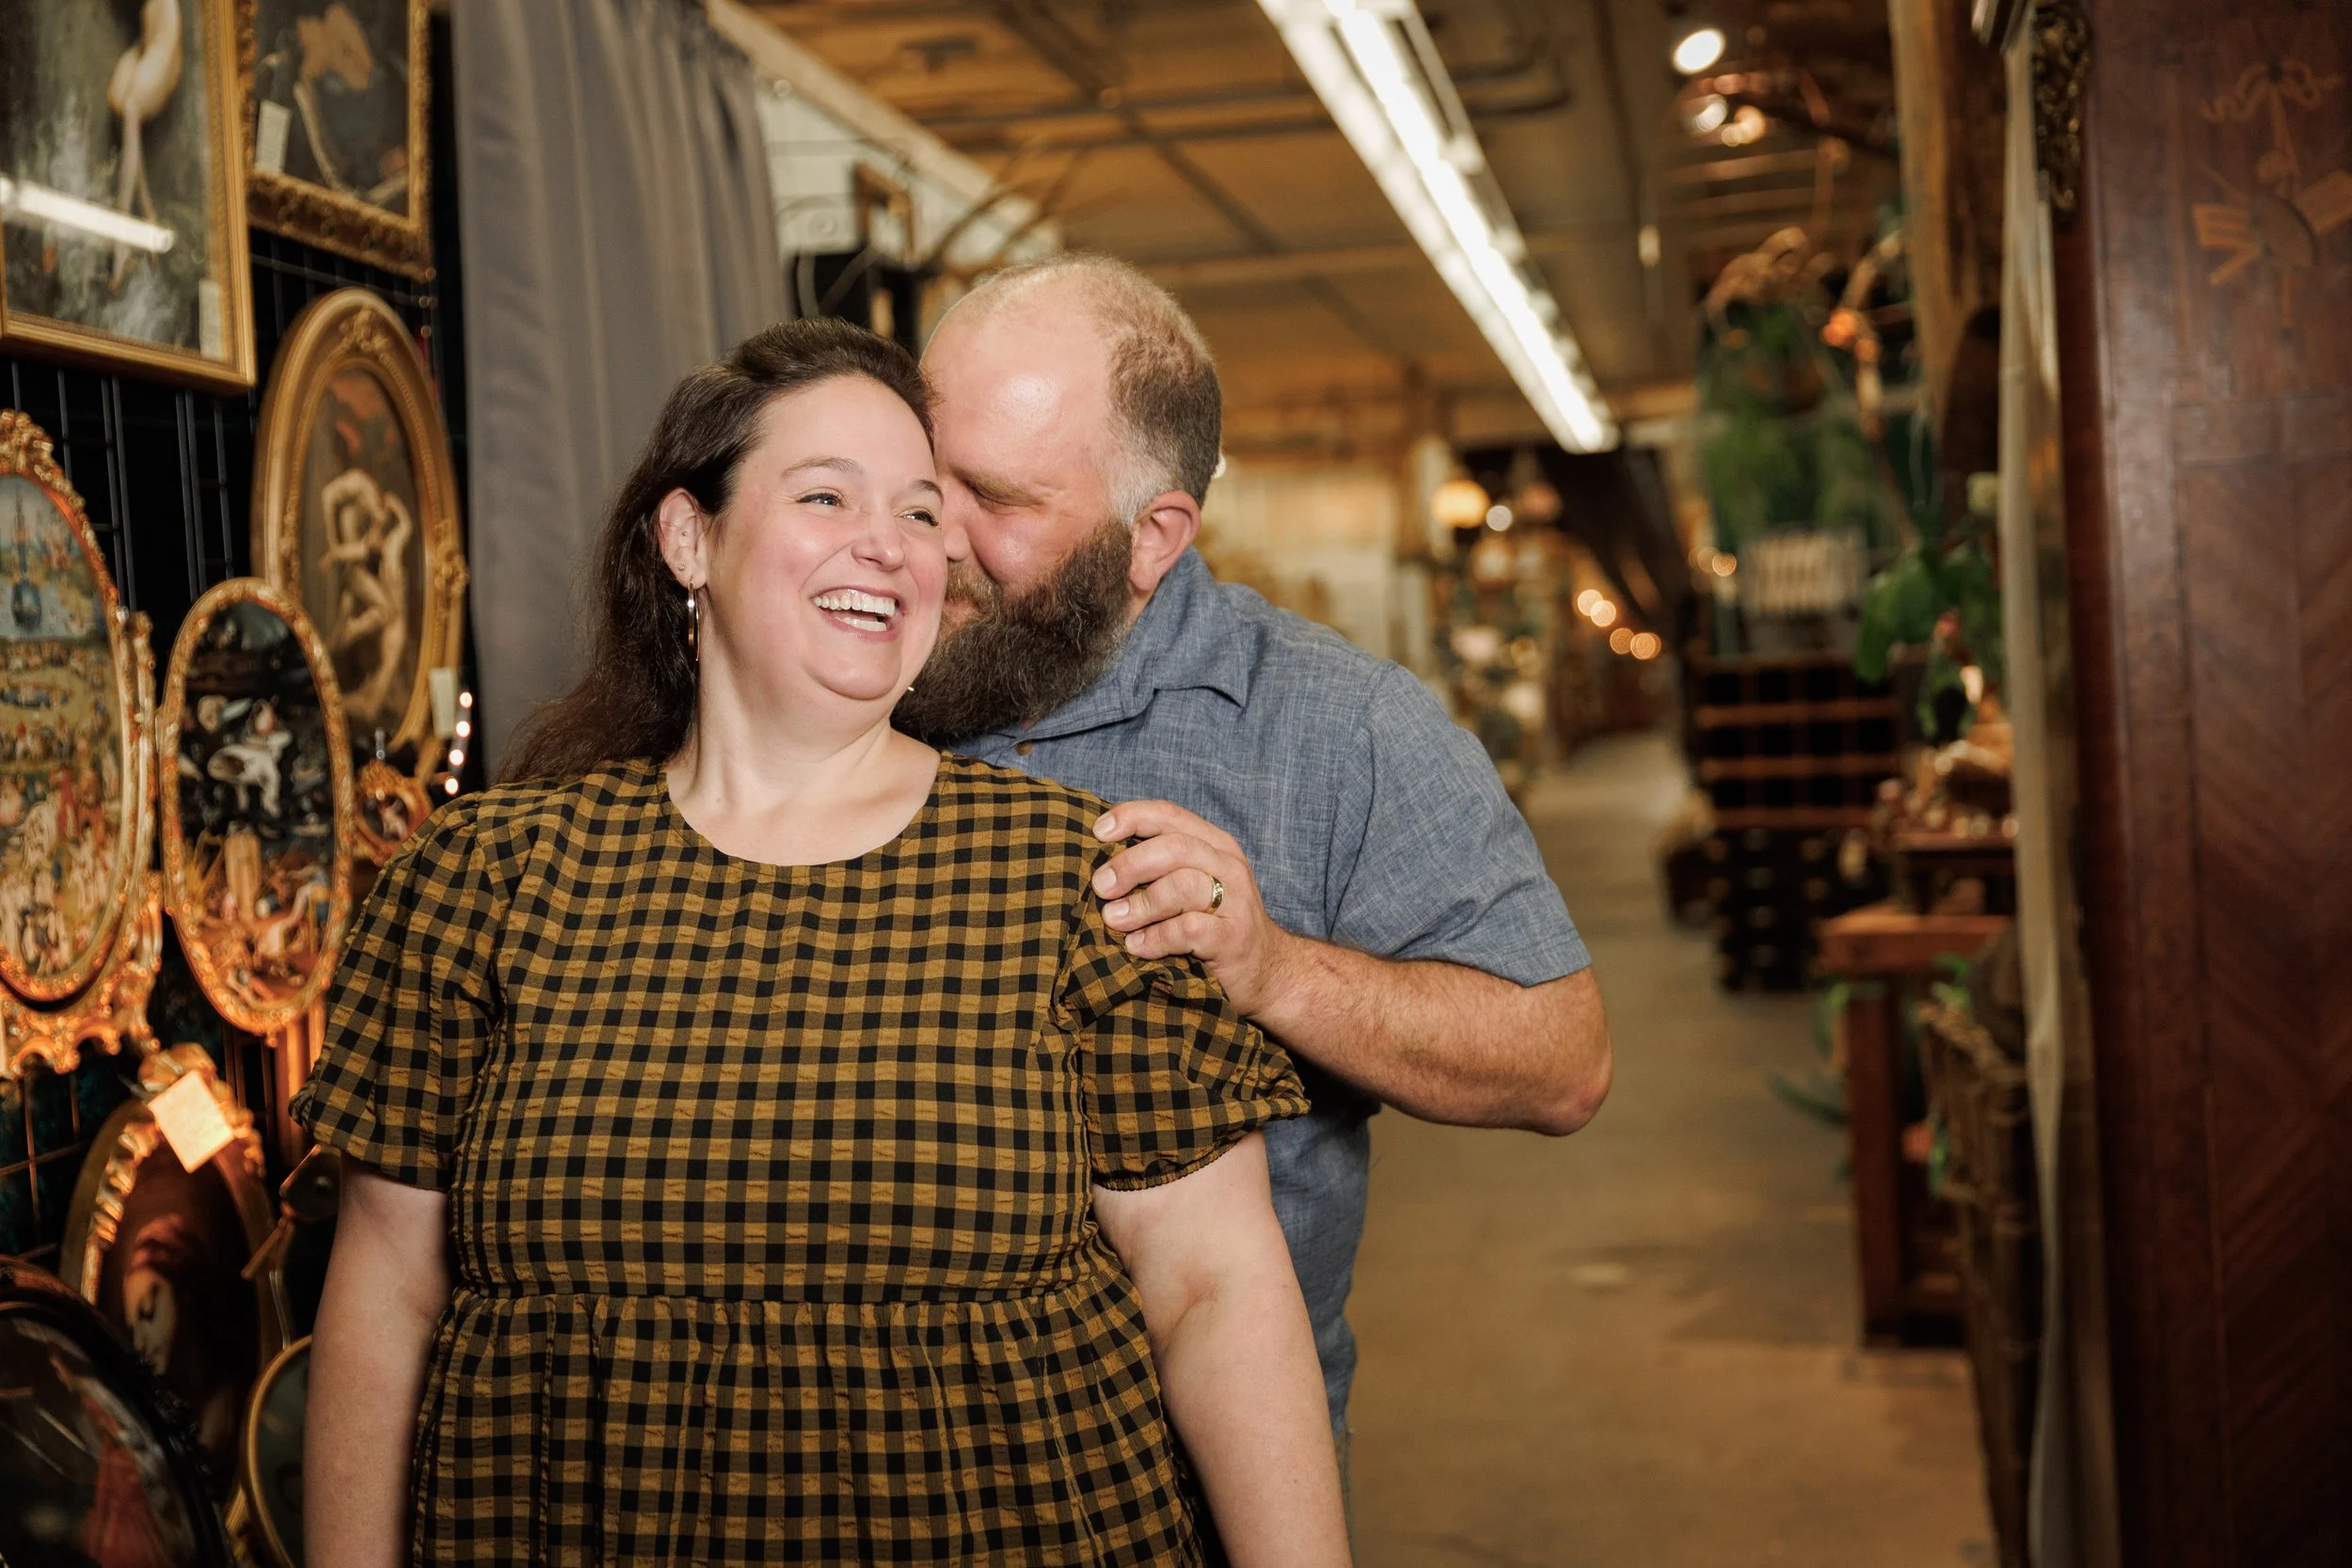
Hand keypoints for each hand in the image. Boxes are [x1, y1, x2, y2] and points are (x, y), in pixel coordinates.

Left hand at [1092, 800, 1295, 1017]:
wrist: (1267, 972)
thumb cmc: (1214, 926)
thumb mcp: (1193, 887)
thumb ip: (1159, 869)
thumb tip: (1101, 865)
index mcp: (1214, 844)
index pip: (1170, 816)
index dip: (1132, 817)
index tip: (1098, 832)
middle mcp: (1228, 866)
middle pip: (1174, 847)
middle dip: (1130, 865)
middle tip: (1101, 887)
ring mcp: (1236, 901)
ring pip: (1181, 885)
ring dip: (1140, 903)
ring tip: (1114, 919)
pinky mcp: (1233, 938)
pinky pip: (1188, 929)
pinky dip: (1155, 937)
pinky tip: (1137, 946)